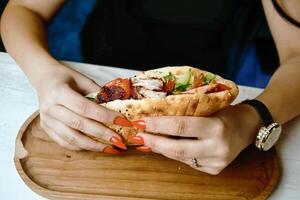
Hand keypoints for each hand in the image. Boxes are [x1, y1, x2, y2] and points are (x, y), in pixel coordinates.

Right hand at [36, 64, 130, 153]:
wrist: (44, 78)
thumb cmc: (65, 77)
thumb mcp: (82, 79)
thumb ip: (98, 93)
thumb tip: (118, 108)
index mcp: (59, 92)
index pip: (85, 107)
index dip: (105, 116)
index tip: (122, 121)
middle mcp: (50, 108)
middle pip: (79, 124)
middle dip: (102, 134)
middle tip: (119, 140)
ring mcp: (46, 120)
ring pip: (71, 138)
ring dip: (93, 145)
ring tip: (110, 148)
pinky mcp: (46, 129)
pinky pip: (65, 142)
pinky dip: (81, 147)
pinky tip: (95, 146)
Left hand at [135, 105, 259, 173]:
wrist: (249, 128)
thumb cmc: (227, 113)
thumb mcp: (209, 108)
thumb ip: (188, 114)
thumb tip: (158, 116)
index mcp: (216, 128)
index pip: (180, 126)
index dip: (158, 125)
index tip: (140, 122)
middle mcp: (217, 148)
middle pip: (177, 148)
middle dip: (154, 142)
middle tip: (138, 136)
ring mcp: (216, 162)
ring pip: (180, 157)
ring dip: (161, 148)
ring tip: (148, 140)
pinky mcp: (215, 170)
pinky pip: (188, 162)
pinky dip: (175, 154)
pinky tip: (166, 147)